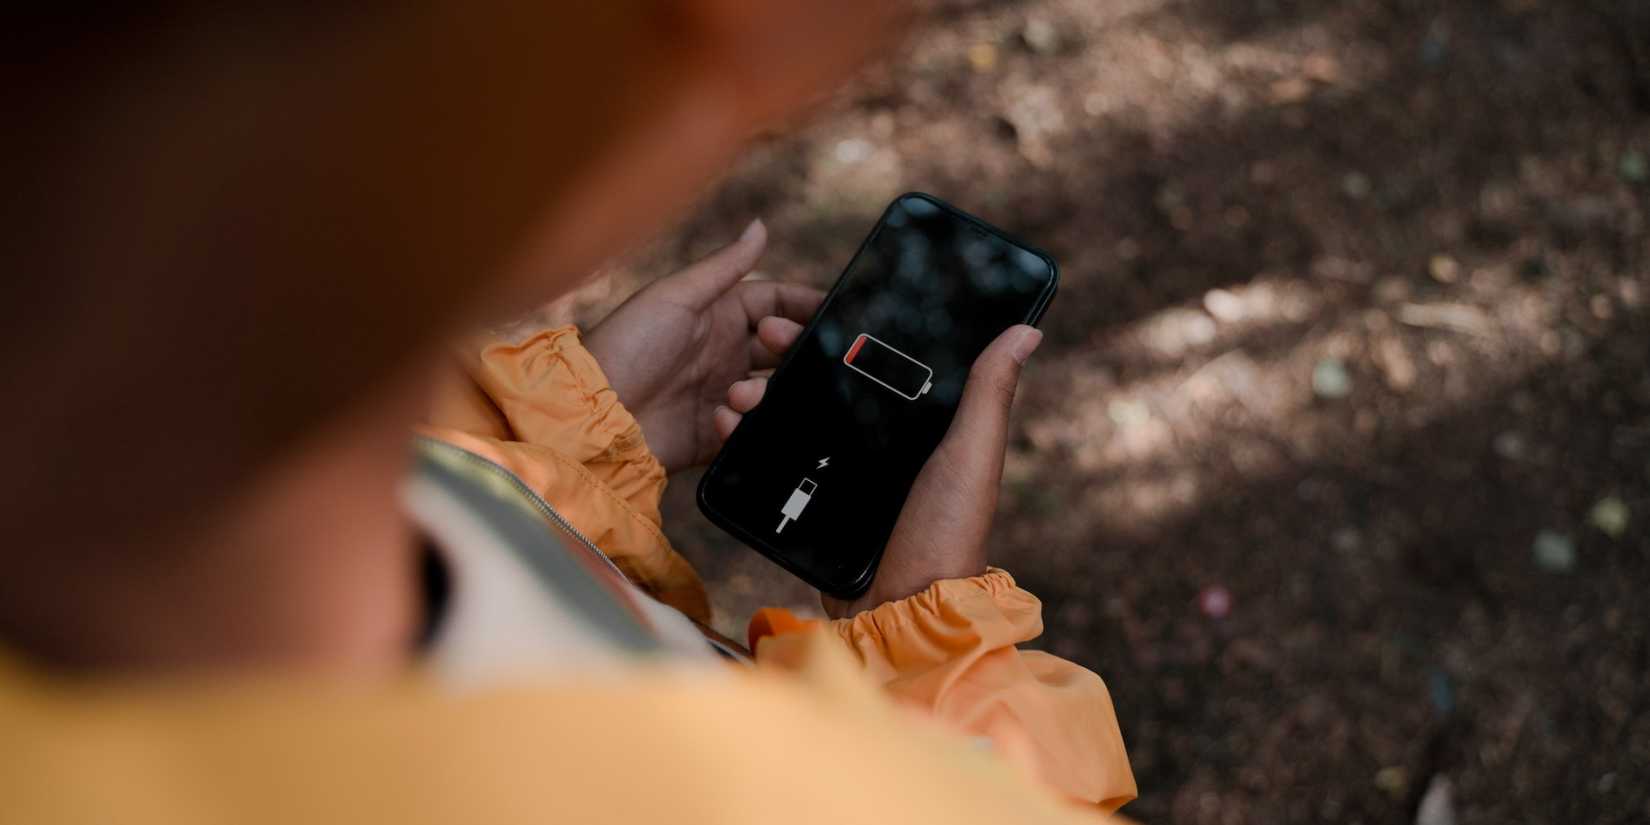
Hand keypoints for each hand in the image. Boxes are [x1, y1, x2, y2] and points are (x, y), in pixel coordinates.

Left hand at [584, 220, 822, 473]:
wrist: (592, 413)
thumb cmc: (626, 343)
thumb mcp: (677, 295)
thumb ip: (725, 266)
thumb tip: (761, 225)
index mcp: (719, 314)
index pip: (776, 302)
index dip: (803, 306)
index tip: (829, 312)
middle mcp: (725, 353)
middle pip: (784, 348)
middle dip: (790, 349)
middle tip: (776, 348)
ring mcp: (723, 393)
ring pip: (774, 390)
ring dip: (764, 391)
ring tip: (737, 395)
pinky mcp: (717, 434)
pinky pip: (752, 430)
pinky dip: (745, 426)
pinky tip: (721, 419)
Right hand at [718, 324, 1043, 618]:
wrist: (898, 608)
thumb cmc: (949, 531)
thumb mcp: (971, 455)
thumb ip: (990, 395)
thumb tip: (1030, 327)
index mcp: (920, 423)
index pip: (875, 359)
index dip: (841, 329)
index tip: (811, 304)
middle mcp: (878, 442)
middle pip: (824, 380)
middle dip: (788, 355)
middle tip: (763, 337)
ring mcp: (841, 470)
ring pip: (792, 414)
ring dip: (759, 393)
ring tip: (737, 389)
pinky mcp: (810, 500)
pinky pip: (774, 459)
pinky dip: (748, 438)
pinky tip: (728, 423)